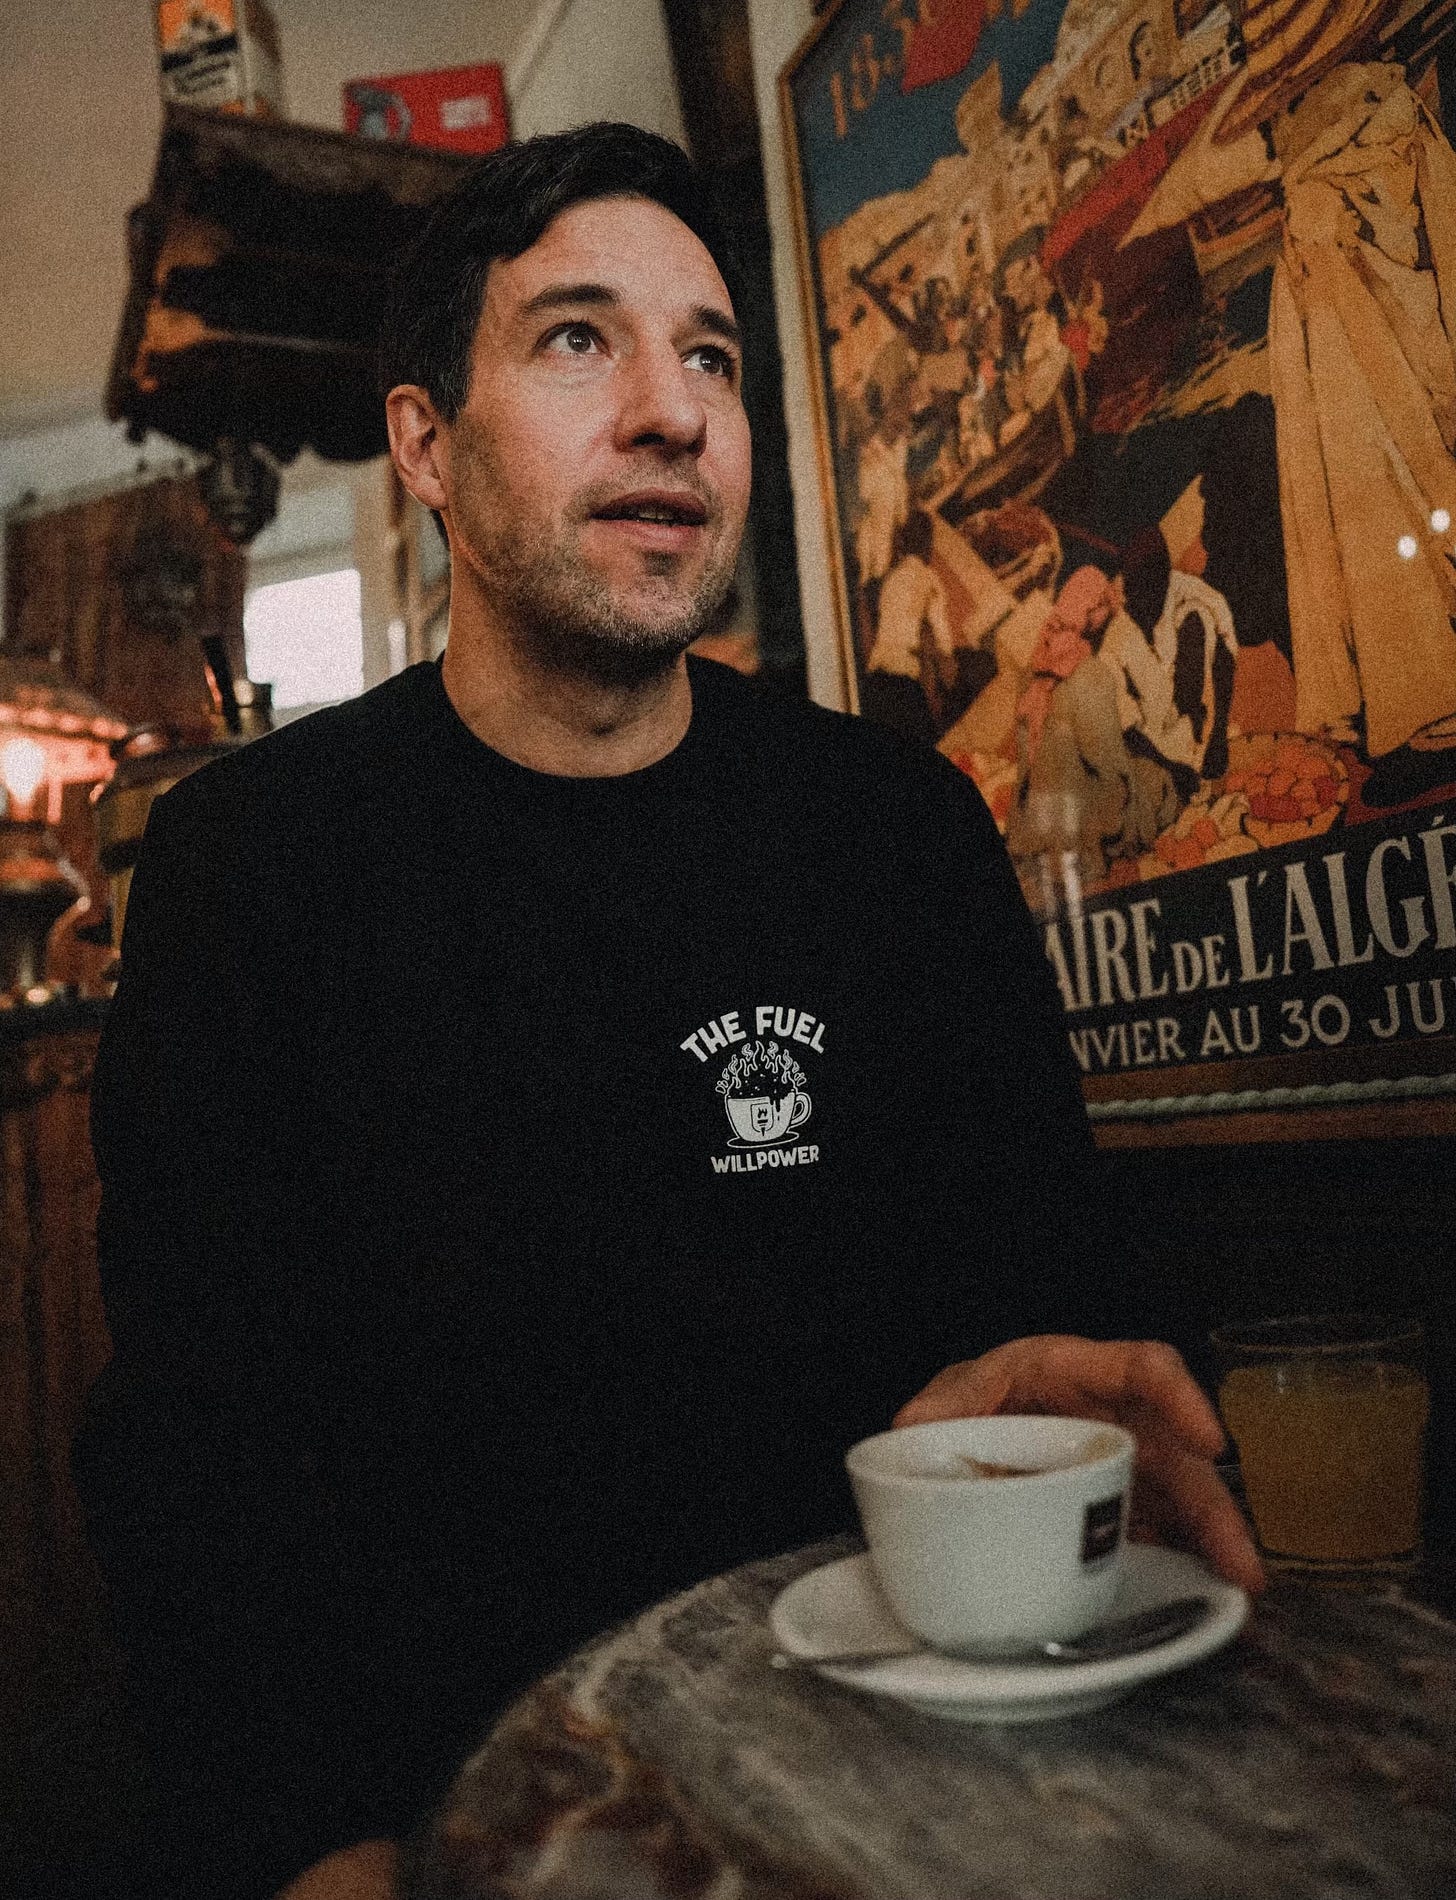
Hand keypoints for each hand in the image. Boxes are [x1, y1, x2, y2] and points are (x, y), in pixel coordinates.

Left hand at [894, 1335, 1264, 1594]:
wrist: (967, 1432)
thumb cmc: (975, 1398)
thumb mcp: (954, 1394)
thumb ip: (938, 1409)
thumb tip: (913, 1427)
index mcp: (1075, 1373)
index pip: (1142, 1368)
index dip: (1180, 1398)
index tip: (1208, 1440)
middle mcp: (1114, 1417)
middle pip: (1176, 1451)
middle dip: (1212, 1504)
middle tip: (1238, 1561)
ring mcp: (1124, 1465)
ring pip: (1181, 1499)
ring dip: (1212, 1545)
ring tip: (1236, 1593)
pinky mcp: (1121, 1507)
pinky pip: (1162, 1533)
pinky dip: (1183, 1566)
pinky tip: (1201, 1603)